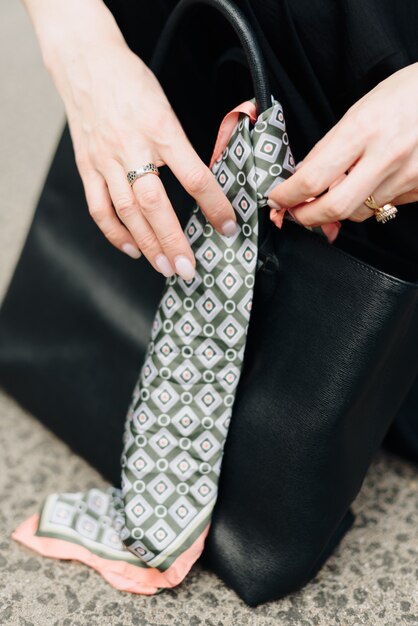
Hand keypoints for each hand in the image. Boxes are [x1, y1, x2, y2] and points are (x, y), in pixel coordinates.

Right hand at [46, 37, 236, 279]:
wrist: (86, 63)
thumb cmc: (131, 83)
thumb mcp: (166, 108)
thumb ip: (182, 147)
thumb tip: (204, 185)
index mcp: (160, 129)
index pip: (194, 177)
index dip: (214, 206)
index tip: (228, 227)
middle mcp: (131, 148)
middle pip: (155, 204)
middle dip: (174, 241)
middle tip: (188, 268)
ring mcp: (105, 161)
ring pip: (127, 212)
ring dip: (148, 245)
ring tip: (165, 267)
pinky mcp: (87, 168)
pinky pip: (99, 208)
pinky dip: (115, 234)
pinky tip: (132, 248)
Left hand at [267, 62, 417, 232]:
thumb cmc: (408, 94)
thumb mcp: (360, 109)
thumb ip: (329, 147)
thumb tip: (301, 176)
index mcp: (364, 129)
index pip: (313, 178)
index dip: (287, 195)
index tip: (277, 198)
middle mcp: (386, 156)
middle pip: (334, 207)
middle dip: (306, 217)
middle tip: (294, 212)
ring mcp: (406, 176)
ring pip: (357, 212)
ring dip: (337, 209)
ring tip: (334, 191)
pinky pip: (383, 207)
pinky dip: (367, 201)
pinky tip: (368, 183)